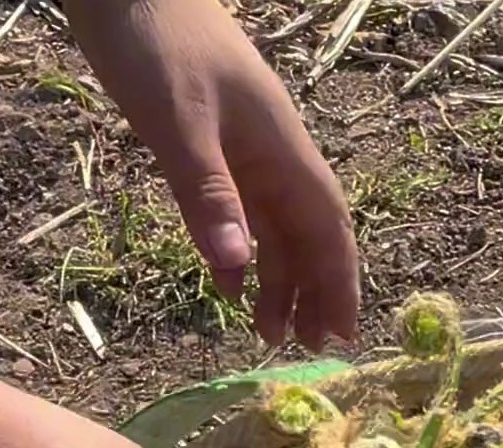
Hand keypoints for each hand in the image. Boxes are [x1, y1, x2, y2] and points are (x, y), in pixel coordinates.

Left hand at [65, 0, 358, 350]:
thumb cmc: (157, 42)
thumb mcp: (179, 122)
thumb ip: (209, 196)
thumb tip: (239, 272)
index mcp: (283, 151)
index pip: (328, 229)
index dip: (341, 284)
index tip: (345, 336)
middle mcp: (275, 159)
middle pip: (309, 238)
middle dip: (315, 294)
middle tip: (311, 351)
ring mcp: (246, 156)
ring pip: (276, 232)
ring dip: (278, 283)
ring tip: (269, 334)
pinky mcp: (215, 153)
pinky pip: (241, 216)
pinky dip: (239, 255)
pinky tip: (230, 287)